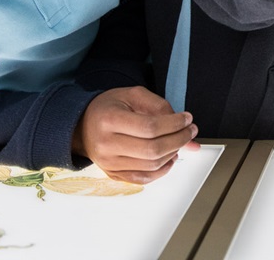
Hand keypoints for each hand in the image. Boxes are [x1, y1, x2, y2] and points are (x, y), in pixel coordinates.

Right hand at [72, 86, 199, 183]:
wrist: (82, 126)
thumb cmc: (109, 108)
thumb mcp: (133, 95)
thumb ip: (161, 107)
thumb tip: (188, 127)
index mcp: (109, 119)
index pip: (150, 127)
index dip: (174, 124)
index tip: (187, 119)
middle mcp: (106, 144)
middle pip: (153, 149)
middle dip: (179, 140)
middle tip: (190, 131)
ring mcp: (108, 163)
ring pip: (151, 165)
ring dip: (173, 154)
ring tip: (180, 141)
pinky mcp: (113, 174)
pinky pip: (144, 178)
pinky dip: (162, 170)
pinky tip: (169, 157)